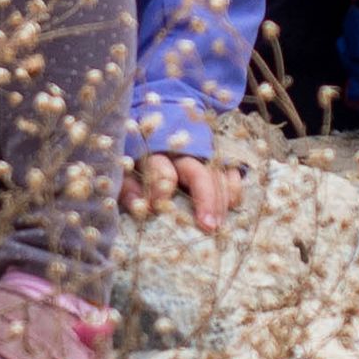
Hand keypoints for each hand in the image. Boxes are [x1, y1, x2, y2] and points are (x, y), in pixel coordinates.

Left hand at [127, 153, 241, 234]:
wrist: (152, 131)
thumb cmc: (135, 161)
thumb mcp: (124, 173)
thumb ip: (129, 188)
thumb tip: (140, 207)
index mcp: (155, 153)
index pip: (163, 169)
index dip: (162, 188)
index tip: (158, 207)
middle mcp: (182, 152)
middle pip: (199, 173)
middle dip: (205, 199)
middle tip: (208, 226)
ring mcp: (202, 153)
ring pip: (219, 174)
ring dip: (222, 200)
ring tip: (219, 225)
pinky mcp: (215, 157)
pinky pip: (231, 171)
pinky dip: (234, 187)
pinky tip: (233, 205)